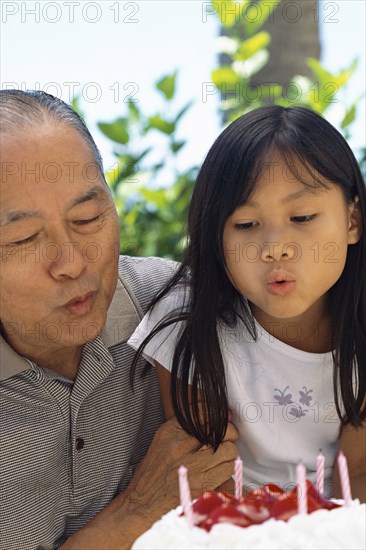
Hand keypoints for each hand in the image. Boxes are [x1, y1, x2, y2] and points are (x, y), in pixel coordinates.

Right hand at [60, 418, 236, 548]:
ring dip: (229, 451)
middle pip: (221, 430)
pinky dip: (227, 467)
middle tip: (226, 436)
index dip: (218, 415)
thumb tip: (211, 418)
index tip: (223, 418)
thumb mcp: (161, 440)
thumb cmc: (152, 473)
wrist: (142, 503)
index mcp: (170, 433)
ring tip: (221, 454)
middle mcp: (182, 446)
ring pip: (229, 449)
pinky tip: (219, 468)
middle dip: (228, 432)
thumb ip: (183, 427)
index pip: (204, 413)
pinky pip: (227, 469)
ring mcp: (193, 465)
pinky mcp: (203, 484)